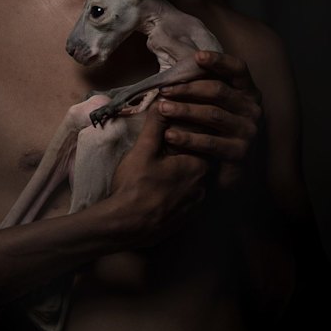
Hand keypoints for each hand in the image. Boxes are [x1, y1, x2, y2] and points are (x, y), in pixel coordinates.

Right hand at [110, 103, 208, 244]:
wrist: (125, 227)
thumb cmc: (134, 186)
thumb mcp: (142, 150)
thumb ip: (155, 126)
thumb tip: (162, 103)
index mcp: (197, 167)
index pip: (205, 143)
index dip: (193, 135)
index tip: (178, 132)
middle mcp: (204, 187)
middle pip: (204, 163)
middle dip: (190, 154)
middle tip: (172, 149)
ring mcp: (196, 206)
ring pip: (198, 183)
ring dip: (187, 175)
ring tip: (168, 169)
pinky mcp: (187, 221)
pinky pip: (191, 201)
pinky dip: (183, 193)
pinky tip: (167, 190)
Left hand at [157, 50, 262, 184]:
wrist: (225, 170)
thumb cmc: (213, 129)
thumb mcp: (213, 104)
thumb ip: (203, 83)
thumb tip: (180, 55)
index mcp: (248, 91)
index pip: (238, 69)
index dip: (219, 61)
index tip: (197, 57)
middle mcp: (252, 109)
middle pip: (219, 91)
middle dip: (188, 89)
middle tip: (164, 89)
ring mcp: (248, 131)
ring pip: (212, 115)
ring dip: (184, 110)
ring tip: (161, 109)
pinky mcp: (239, 153)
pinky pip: (210, 142)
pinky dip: (188, 138)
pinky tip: (169, 135)